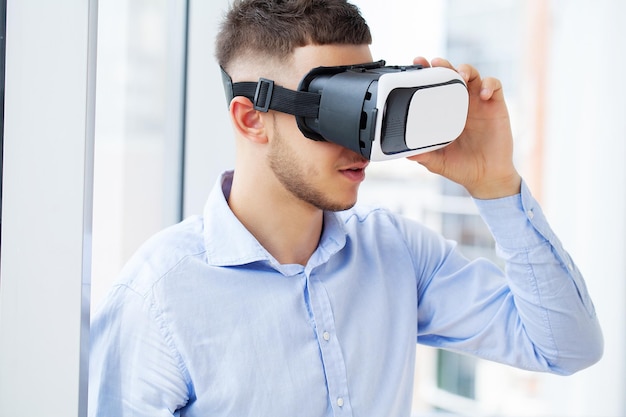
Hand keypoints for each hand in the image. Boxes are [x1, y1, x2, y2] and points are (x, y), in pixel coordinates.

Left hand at [407, 57, 520, 198]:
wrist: (486, 178)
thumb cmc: (460, 167)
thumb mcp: (437, 162)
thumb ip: (424, 155)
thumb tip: (406, 153)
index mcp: (444, 112)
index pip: (434, 86)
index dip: (426, 73)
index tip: (416, 63)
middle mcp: (460, 103)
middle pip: (451, 74)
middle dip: (443, 65)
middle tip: (435, 63)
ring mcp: (478, 103)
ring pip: (472, 74)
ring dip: (465, 70)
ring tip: (459, 76)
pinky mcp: (496, 106)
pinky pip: (494, 86)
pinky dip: (488, 84)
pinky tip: (482, 94)